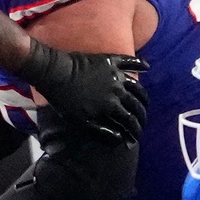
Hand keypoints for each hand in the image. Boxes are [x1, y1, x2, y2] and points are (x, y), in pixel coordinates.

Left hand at [16, 39, 149, 142]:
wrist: (52, 72)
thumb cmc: (64, 100)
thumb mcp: (81, 122)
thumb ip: (102, 132)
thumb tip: (121, 139)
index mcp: (111, 106)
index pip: (130, 121)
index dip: (136, 131)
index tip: (137, 137)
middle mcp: (118, 90)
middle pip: (137, 105)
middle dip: (142, 116)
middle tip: (142, 122)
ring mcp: (115, 74)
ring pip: (137, 86)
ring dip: (143, 96)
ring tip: (144, 102)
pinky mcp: (109, 60)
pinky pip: (129, 61)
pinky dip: (139, 64)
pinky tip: (147, 67)